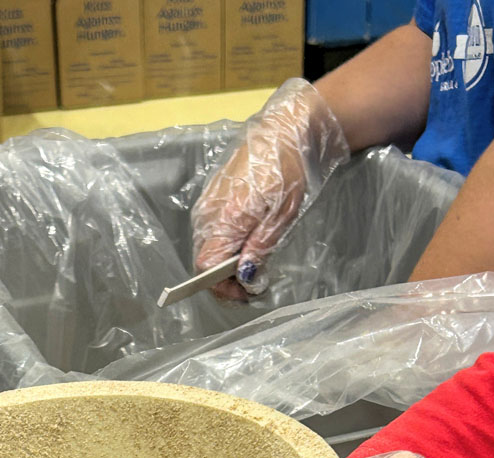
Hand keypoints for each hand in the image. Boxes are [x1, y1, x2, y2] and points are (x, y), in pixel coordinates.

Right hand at [191, 79, 348, 301]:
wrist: (285, 130)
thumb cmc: (290, 170)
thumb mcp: (284, 214)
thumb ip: (261, 246)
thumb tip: (244, 276)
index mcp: (227, 218)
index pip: (207, 267)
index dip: (224, 287)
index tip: (248, 291)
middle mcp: (209, 213)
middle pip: (204, 261)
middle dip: (227, 280)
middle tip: (256, 284)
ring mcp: (207, 205)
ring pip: (207, 249)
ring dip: (226, 265)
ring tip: (255, 265)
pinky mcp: (211, 199)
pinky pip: (210, 233)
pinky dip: (225, 246)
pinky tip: (247, 244)